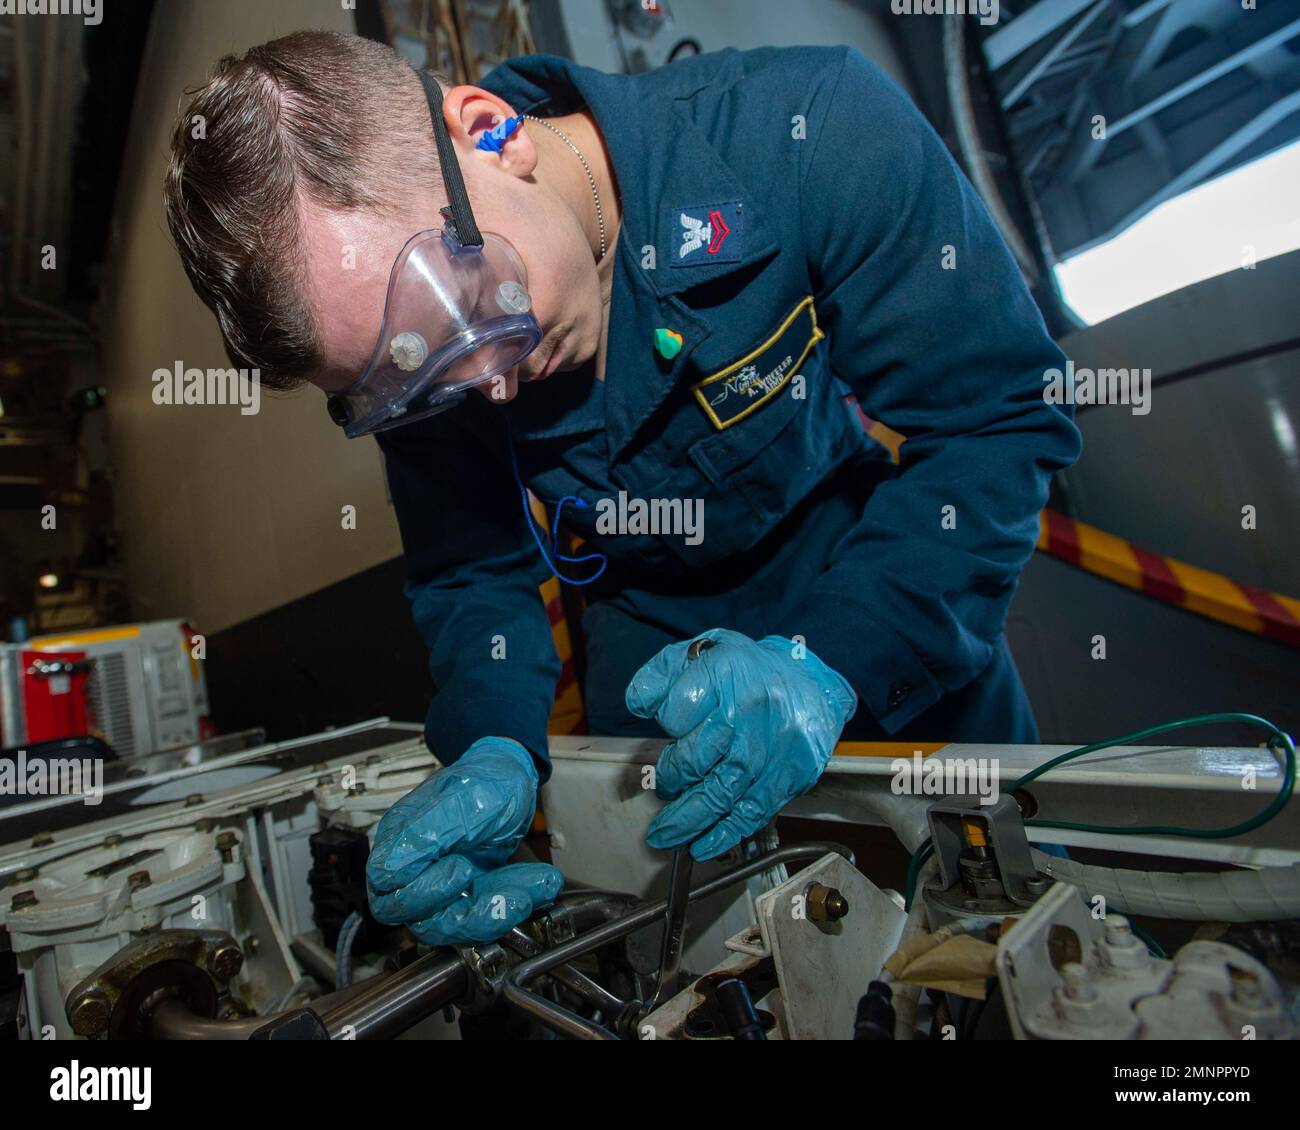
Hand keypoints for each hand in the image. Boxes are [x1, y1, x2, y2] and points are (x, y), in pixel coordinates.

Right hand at [366, 736, 562, 944]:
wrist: (512, 778)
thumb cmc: (486, 778)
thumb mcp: (468, 797)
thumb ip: (429, 831)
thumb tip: (392, 868)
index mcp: (400, 837)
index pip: (389, 886)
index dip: (422, 890)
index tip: (461, 869)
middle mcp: (413, 866)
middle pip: (418, 917)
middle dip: (466, 912)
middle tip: (504, 888)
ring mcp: (439, 883)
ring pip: (453, 923)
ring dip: (497, 912)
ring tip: (534, 890)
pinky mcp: (466, 894)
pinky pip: (480, 916)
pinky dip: (510, 905)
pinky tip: (538, 885)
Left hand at [626, 629, 856, 860]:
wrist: (811, 681)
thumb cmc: (749, 670)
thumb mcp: (699, 653)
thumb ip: (660, 677)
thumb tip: (638, 704)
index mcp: (724, 672)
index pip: (676, 712)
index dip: (665, 733)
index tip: (664, 749)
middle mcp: (750, 708)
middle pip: (701, 758)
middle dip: (672, 787)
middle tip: (657, 802)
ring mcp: (775, 742)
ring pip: (727, 790)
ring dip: (693, 820)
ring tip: (669, 836)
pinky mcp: (794, 769)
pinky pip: (757, 808)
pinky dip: (728, 831)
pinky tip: (706, 844)